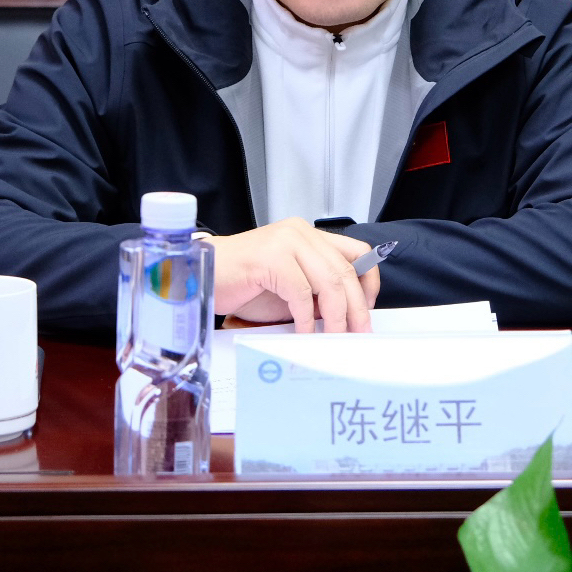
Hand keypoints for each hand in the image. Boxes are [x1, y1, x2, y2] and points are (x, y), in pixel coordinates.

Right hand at [203, 218, 379, 332]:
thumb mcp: (289, 285)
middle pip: (345, 271)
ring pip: (328, 281)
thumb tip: (346, 316)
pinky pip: (301, 293)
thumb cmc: (242, 283)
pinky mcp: (271, 258)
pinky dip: (306, 318)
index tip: (369, 309)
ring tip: (335, 337)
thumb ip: (316, 291)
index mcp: (308, 235)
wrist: (202, 274)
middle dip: (357, 307)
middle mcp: (300, 233)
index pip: (356, 252)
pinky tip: (304, 333)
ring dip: (337, 316)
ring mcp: (285, 242)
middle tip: (360, 333)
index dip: (369, 282)